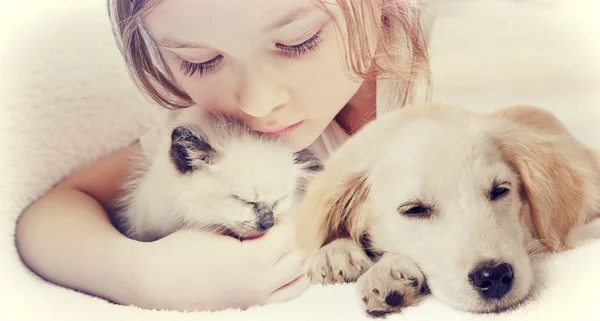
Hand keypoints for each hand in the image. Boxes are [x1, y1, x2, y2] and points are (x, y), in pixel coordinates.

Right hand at [134, 217, 307, 310]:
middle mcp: (261, 285)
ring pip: (298, 281)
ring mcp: (257, 301)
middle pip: (297, 258)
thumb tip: (267, 217)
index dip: (282, 221)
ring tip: (276, 248)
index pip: (288, 236)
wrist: (156, 282)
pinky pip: (285, 297)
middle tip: (273, 229)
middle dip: (289, 239)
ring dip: (293, 261)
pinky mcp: (250, 309)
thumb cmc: (181, 250)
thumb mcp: (216, 227)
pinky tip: (274, 268)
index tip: (271, 215)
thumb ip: (247, 223)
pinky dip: (288, 281)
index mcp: (254, 262)